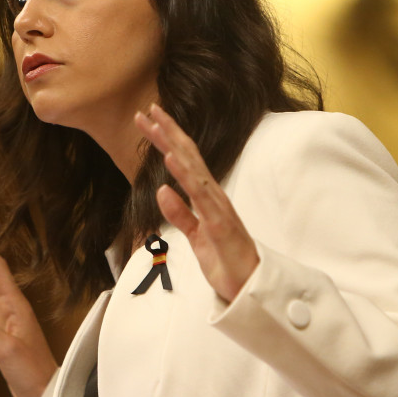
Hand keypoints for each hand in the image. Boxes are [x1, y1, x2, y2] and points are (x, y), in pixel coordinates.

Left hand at [135, 103, 259, 300]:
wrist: (249, 287)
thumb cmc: (225, 260)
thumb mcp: (194, 236)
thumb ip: (179, 213)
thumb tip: (161, 190)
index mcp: (206, 197)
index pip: (183, 161)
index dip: (166, 139)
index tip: (148, 120)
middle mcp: (213, 196)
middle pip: (188, 156)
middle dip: (168, 131)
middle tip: (148, 109)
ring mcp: (217, 207)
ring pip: (193, 169)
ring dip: (174, 146)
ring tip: (158, 125)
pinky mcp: (219, 223)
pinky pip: (200, 196)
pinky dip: (185, 176)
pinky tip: (171, 160)